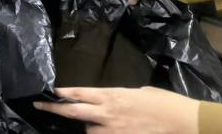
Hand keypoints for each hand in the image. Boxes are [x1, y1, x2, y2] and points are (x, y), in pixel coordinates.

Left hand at [34, 86, 199, 133]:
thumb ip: (118, 96)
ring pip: (89, 131)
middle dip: (55, 109)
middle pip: (74, 111)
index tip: (50, 91)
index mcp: (111, 95)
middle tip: (40, 106)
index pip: (80, 93)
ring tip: (92, 124)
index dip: (63, 92)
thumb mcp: (137, 92)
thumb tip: (112, 99)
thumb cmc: (162, 101)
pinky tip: (104, 132)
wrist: (181, 121)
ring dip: (88, 128)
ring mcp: (114, 129)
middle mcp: (108, 112)